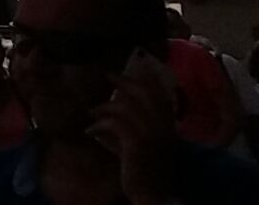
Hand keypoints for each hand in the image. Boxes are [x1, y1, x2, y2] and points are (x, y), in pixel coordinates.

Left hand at [96, 52, 181, 204]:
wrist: (153, 194)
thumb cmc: (143, 171)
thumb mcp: (139, 146)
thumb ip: (129, 128)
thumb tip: (109, 111)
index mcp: (168, 127)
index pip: (162, 96)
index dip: (149, 80)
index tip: (137, 67)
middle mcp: (164, 128)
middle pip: (145, 93)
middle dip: (125, 81)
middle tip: (107, 74)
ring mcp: (152, 134)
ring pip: (126, 106)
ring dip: (104, 107)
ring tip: (91, 112)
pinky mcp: (137, 143)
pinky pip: (115, 123)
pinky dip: (99, 124)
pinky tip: (89, 131)